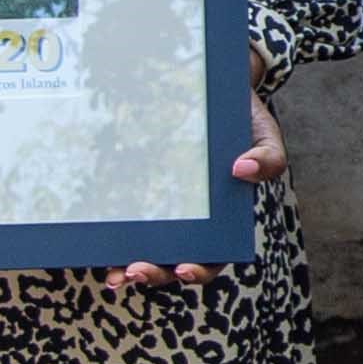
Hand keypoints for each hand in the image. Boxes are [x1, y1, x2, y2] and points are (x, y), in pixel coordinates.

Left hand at [112, 83, 289, 288]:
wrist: (213, 88)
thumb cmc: (242, 119)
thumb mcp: (265, 135)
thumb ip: (269, 158)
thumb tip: (242, 170)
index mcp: (221, 219)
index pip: (212, 256)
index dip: (198, 270)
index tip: (184, 268)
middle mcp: (189, 220)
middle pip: (172, 260)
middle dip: (154, 273)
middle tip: (135, 272)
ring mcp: (160, 207)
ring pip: (143, 247)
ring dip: (126, 267)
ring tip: (113, 275)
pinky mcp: (136, 188)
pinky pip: (121, 215)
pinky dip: (109, 231)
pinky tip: (93, 236)